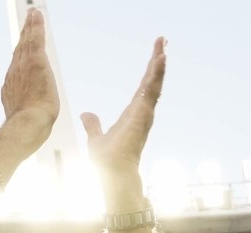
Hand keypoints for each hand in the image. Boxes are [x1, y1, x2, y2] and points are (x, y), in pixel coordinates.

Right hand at [0, 9, 58, 141]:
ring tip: (32, 14)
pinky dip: (35, 25)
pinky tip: (36, 14)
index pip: (17, 66)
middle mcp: (14, 73)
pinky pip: (36, 38)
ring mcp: (24, 65)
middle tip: (26, 21)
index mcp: (11, 87)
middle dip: (23, 35)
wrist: (27, 125)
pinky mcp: (36, 61)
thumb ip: (21, 115)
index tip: (20, 46)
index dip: (19, 54)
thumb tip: (21, 120)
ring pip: (27, 40)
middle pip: (20, 49)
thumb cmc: (27, 129)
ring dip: (29, 26)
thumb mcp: (21, 120)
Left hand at [81, 38, 166, 197]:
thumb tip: (86, 114)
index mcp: (132, 115)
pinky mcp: (144, 115)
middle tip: (163, 40)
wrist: (112, 175)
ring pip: (155, 83)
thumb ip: (93, 126)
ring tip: (163, 45)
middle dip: (157, 60)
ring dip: (159, 63)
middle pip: (151, 80)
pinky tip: (161, 59)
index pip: (142, 87)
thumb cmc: (108, 163)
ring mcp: (145, 113)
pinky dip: (157, 74)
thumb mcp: (96, 138)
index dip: (149, 71)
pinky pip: (152, 90)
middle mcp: (142, 112)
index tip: (155, 55)